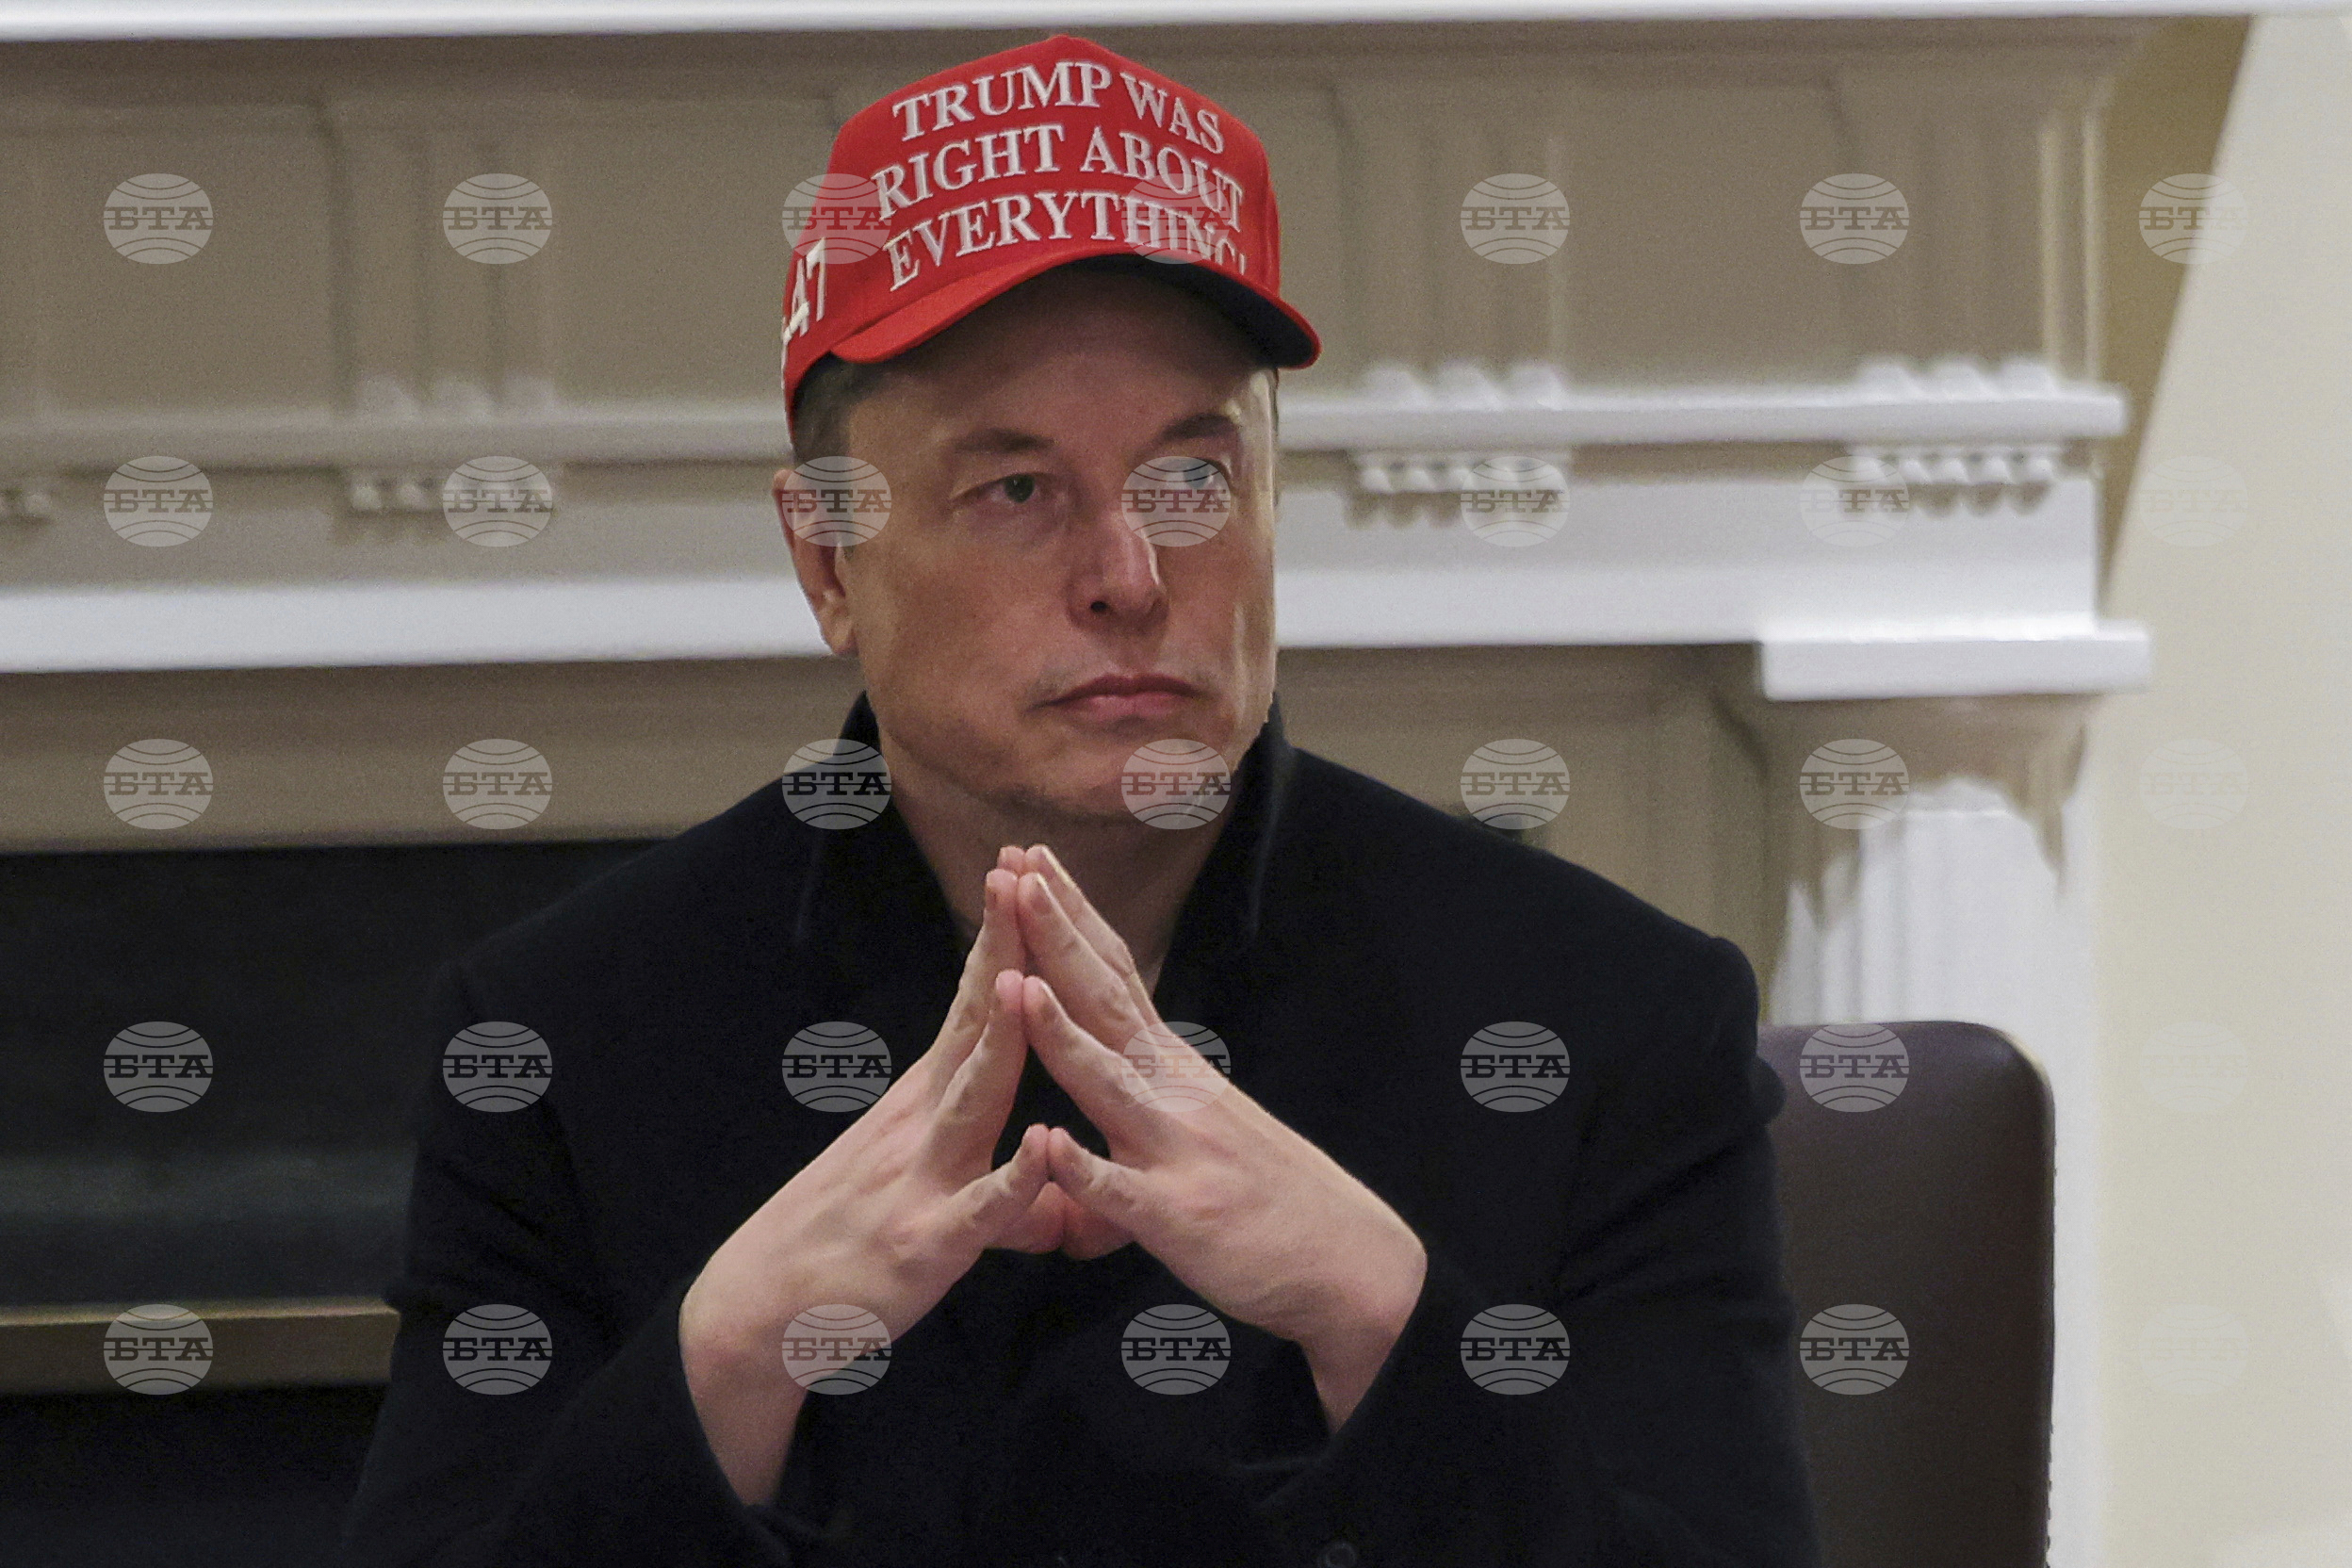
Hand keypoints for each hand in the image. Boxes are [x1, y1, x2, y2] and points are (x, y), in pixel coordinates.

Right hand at [681, 863, 1052, 1501]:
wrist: (756, 1309)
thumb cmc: (845, 1242)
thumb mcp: (925, 1192)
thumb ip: (997, 1184)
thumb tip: (1052, 1190)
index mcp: (927, 1099)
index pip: (975, 1003)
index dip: (1003, 939)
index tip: (1026, 871)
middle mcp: (924, 1122)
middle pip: (977, 1025)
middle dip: (1005, 951)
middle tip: (1026, 877)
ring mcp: (923, 1178)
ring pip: (975, 1099)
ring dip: (1003, 1041)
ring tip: (1029, 982)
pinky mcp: (927, 1243)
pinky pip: (980, 1209)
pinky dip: (1015, 1179)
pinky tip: (1045, 1148)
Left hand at [1007, 846, 1427, 1426]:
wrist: (1354, 1265)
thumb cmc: (1274, 1199)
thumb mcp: (1204, 1131)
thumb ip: (1149, 1104)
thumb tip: (1105, 1083)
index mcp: (1175, 1070)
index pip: (1116, 976)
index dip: (1073, 920)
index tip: (1034, 865)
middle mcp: (1175, 1094)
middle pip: (1107, 1002)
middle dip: (1057, 937)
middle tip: (1016, 871)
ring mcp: (1177, 1152)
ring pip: (1109, 1084)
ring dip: (1061, 1035)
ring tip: (1015, 983)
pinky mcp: (1179, 1219)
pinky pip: (1123, 1193)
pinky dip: (1085, 1169)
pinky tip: (1048, 1144)